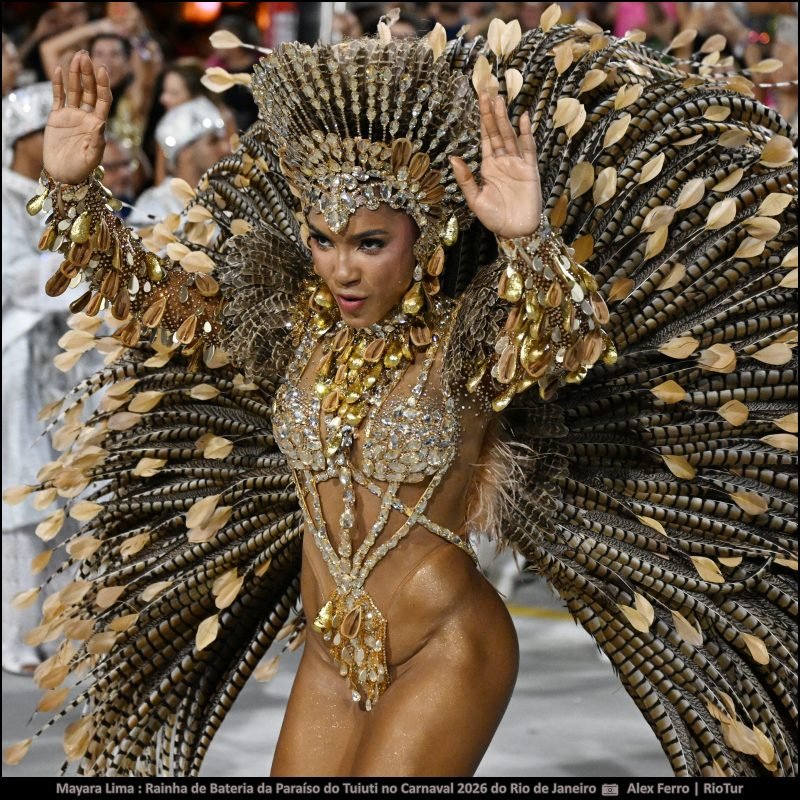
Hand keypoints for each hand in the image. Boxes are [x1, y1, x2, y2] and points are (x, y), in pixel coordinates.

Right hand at [44, 52, 111, 184]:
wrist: (63, 176)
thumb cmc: (80, 170)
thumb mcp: (92, 158)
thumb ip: (97, 141)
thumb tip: (100, 122)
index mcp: (98, 125)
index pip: (103, 100)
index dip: (103, 84)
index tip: (103, 69)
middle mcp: (86, 117)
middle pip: (89, 90)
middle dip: (89, 73)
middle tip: (86, 55)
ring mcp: (72, 116)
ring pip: (75, 90)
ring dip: (76, 74)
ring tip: (77, 56)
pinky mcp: (57, 118)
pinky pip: (58, 97)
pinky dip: (58, 84)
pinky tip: (59, 69)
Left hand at [450, 93, 541, 238]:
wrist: (515, 232)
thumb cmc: (494, 218)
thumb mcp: (474, 199)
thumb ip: (465, 179)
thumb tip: (452, 157)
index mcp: (488, 166)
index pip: (485, 137)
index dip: (482, 119)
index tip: (480, 100)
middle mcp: (502, 161)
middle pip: (497, 131)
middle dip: (492, 112)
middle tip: (488, 90)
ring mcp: (517, 164)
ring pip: (510, 136)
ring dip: (505, 118)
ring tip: (500, 99)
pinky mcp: (530, 170)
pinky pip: (528, 148)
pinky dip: (525, 133)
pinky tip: (522, 118)